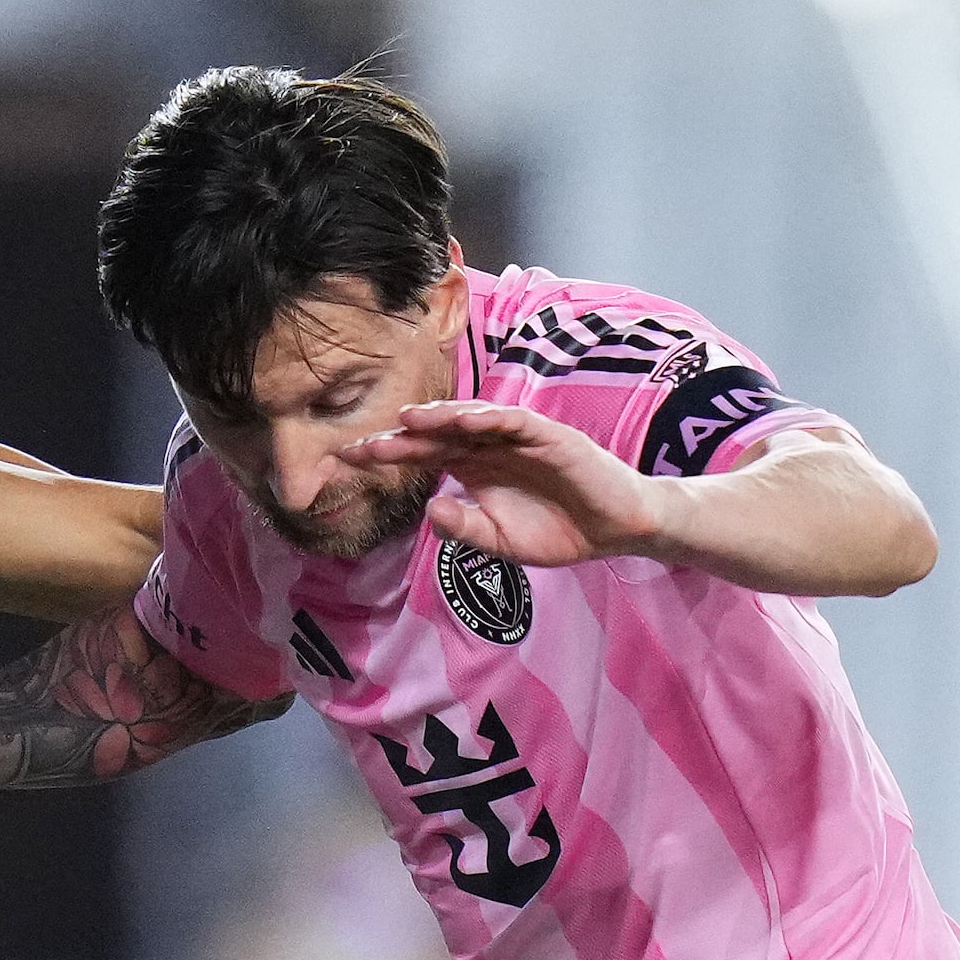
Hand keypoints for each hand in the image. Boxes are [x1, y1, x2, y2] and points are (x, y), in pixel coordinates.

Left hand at [337, 401, 663, 568]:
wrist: (614, 530)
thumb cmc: (558, 530)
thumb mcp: (499, 542)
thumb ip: (464, 529)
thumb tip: (429, 510)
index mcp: (473, 468)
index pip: (421, 455)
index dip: (387, 455)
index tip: (345, 460)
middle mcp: (489, 446)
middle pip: (437, 435)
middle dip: (399, 438)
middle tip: (360, 445)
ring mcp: (519, 438)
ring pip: (472, 420)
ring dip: (439, 418)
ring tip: (406, 421)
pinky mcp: (550, 437)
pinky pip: (517, 422)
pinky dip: (491, 417)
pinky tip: (464, 419)